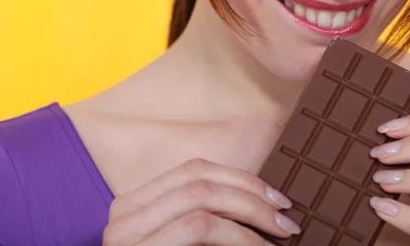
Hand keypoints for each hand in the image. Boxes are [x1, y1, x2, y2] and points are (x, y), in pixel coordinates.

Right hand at [102, 158, 300, 245]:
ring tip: (280, 232)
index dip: (240, 178)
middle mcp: (124, 212)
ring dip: (251, 212)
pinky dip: (239, 236)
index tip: (275, 196)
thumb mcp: (182, 242)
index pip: (193, 170)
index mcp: (136, 203)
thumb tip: (258, 203)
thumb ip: (205, 218)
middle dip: (251, 194)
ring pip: (201, 199)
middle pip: (200, 179)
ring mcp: (125, 234)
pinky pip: (199, 226)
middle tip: (286, 216)